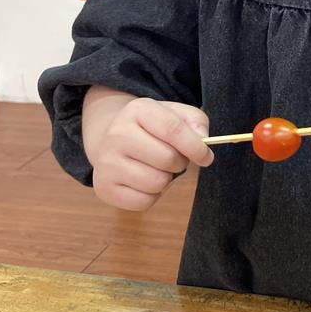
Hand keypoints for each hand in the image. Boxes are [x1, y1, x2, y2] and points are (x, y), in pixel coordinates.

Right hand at [84, 93, 213, 211]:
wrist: (108, 139)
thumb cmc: (150, 128)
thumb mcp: (173, 113)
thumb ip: (195, 121)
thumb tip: (202, 139)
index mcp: (138, 110)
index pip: (173, 129)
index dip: (195, 146)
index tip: (206, 157)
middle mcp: (117, 134)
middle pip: (168, 159)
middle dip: (180, 162)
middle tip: (174, 158)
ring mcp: (107, 162)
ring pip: (157, 183)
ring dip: (166, 180)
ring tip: (157, 168)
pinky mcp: (104, 188)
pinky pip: (144, 201)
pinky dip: (152, 195)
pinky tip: (144, 180)